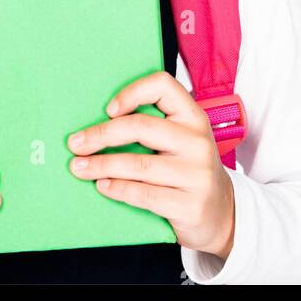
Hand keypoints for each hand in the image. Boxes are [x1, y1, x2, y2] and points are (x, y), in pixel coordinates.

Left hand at [66, 71, 234, 260]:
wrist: (223, 214)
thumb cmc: (190, 170)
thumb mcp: (182, 140)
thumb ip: (154, 127)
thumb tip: (100, 122)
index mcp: (193, 117)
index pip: (163, 86)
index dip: (132, 92)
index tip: (108, 109)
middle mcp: (197, 141)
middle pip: (141, 127)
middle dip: (101, 134)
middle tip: (76, 143)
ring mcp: (196, 174)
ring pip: (138, 164)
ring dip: (101, 165)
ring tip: (79, 166)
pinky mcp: (189, 204)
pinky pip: (144, 194)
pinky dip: (117, 189)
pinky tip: (102, 186)